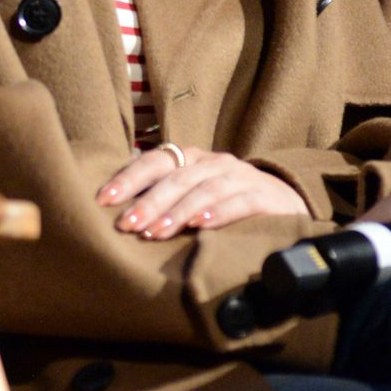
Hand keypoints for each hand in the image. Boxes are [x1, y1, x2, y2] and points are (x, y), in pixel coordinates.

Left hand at [97, 145, 310, 239]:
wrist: (286, 202)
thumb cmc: (228, 200)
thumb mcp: (195, 192)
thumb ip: (165, 195)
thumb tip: (117, 206)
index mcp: (193, 158)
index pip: (156, 161)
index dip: (129, 178)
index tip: (104, 199)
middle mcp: (214, 162)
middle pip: (177, 177)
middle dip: (149, 201)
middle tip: (127, 224)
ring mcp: (240, 177)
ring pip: (204, 189)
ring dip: (178, 211)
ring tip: (157, 232)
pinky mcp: (263, 196)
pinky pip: (239, 202)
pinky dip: (218, 213)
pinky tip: (200, 226)